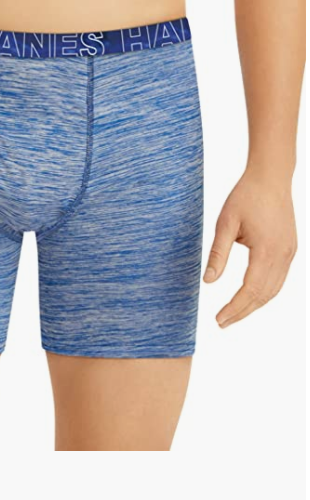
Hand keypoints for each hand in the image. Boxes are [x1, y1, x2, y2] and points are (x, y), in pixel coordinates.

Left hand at [204, 170, 296, 327]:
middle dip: (243, 311)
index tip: (218, 319)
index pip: (250, 290)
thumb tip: (208, 282)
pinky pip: (279, 278)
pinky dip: (265, 292)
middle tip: (222, 322)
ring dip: (255, 304)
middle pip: (264, 295)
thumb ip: (218, 254)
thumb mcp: (225, 223)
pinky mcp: (290, 248)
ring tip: (234, 314)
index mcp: (267, 250)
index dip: (235, 308)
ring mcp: (290, 252)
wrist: (270, 177)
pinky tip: (250, 296)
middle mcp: (283, 255)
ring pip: (274, 290)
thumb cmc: (245, 197)